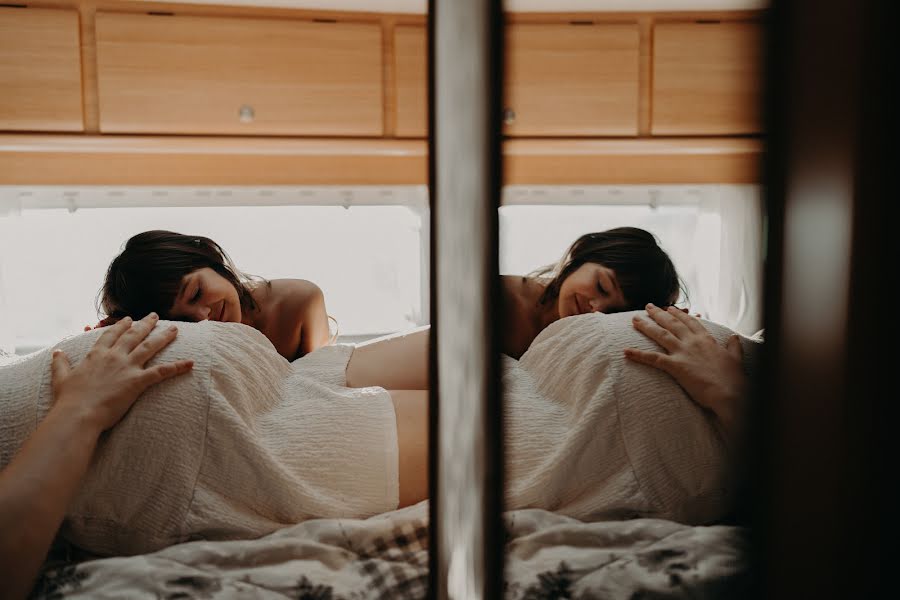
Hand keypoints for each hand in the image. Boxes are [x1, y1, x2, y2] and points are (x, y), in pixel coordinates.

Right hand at [54, 314, 192, 432]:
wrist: (78, 414)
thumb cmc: (69, 399)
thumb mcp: (61, 378)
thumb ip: (60, 363)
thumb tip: (57, 352)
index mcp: (96, 355)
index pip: (111, 335)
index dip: (121, 326)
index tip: (128, 318)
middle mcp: (114, 356)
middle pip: (133, 335)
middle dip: (146, 324)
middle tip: (155, 316)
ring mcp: (127, 367)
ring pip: (150, 347)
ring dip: (164, 337)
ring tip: (175, 330)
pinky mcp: (138, 381)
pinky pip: (162, 372)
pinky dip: (178, 367)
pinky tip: (190, 363)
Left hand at [624, 304, 743, 428]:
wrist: (731, 394)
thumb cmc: (734, 379)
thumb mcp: (736, 359)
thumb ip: (734, 347)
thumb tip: (734, 337)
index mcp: (707, 339)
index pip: (690, 322)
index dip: (678, 314)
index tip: (670, 308)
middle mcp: (693, 342)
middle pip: (672, 323)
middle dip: (658, 313)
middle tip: (647, 306)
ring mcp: (683, 352)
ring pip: (660, 334)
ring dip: (646, 326)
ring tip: (634, 319)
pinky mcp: (675, 366)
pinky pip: (653, 358)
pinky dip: (638, 354)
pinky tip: (626, 351)